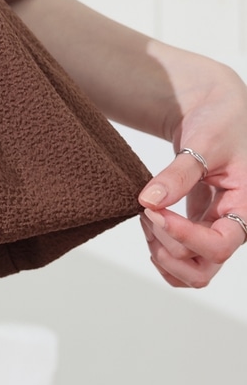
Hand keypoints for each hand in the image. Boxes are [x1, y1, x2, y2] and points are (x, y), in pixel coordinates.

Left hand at [138, 65, 246, 287]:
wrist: (215, 112)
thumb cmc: (219, 122)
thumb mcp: (202, 143)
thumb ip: (178, 174)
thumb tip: (150, 201)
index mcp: (246, 207)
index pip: (220, 246)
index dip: (183, 236)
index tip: (154, 211)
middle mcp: (233, 225)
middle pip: (203, 270)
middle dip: (168, 248)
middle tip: (149, 213)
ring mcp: (215, 229)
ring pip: (191, 271)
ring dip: (161, 252)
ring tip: (147, 216)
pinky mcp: (198, 227)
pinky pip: (182, 258)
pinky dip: (161, 251)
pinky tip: (150, 222)